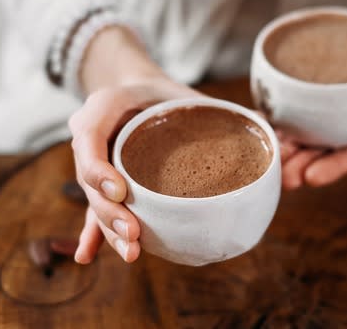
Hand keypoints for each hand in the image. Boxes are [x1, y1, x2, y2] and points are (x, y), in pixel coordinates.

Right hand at [70, 26, 200, 263]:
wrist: (138, 91)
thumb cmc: (162, 91)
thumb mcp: (178, 89)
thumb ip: (207, 107)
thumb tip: (259, 125)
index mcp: (104, 106)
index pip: (89, 137)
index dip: (99, 169)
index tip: (121, 192)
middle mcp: (92, 138)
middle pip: (90, 180)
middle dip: (110, 211)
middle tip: (133, 232)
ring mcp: (95, 164)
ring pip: (95, 201)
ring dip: (109, 230)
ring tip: (131, 251)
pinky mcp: (103, 185)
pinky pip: (96, 210)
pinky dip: (93, 234)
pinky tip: (87, 257)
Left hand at [281, 0, 346, 189]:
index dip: (329, 170)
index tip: (311, 178)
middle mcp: (339, 127)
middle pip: (316, 152)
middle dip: (297, 166)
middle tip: (283, 177)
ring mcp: (320, 107)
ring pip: (297, 132)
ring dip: (281, 145)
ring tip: (268, 153)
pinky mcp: (305, 86)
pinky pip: (286, 103)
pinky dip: (273, 113)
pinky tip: (260, 119)